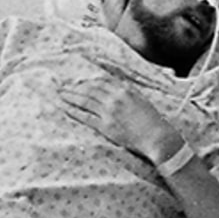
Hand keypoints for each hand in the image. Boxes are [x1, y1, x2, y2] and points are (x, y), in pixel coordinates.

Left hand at [57, 82, 176, 163]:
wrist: (157, 137)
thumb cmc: (152, 120)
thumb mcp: (140, 100)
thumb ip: (127, 92)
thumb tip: (115, 87)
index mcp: (124, 90)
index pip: (101, 81)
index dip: (88, 81)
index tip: (79, 81)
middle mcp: (115, 98)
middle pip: (90, 89)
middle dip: (75, 87)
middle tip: (63, 86)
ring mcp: (109, 112)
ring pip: (85, 100)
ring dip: (71, 96)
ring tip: (61, 94)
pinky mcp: (106, 126)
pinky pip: (86, 117)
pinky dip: (74, 111)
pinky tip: (66, 108)